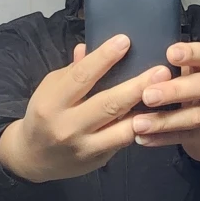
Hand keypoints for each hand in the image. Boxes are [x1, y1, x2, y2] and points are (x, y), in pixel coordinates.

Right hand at [0, 35, 170, 181]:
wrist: (33, 157)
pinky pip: (123, 141)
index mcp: (51, 102)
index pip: (81, 77)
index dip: (104, 58)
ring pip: (120, 127)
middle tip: (162, 70)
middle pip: (107, 103)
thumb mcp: (51, 89)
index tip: (125, 41)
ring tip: (166, 92)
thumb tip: (89, 47)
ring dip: (146, 110)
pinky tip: (156, 114)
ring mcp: (83, 146)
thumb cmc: (44, 115)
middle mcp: (67, 126)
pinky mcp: (97, 159)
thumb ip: (72, 72)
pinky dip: (140, 127)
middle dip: (137, 86)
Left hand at [133, 42, 199, 168]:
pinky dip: (163, 138)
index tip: (169, 54)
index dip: (189, 54)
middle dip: (174, 91)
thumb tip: (134, 63)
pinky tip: (143, 138)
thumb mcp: (187, 75)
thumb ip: (169, 69)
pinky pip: (188, 136)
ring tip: (139, 124)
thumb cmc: (192, 92)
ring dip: (165, 120)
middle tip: (147, 95)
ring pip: (196, 116)